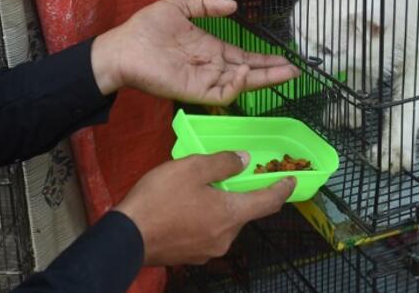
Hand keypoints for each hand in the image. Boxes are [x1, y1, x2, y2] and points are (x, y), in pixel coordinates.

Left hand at [91, 0, 299, 104]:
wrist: (123, 47)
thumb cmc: (146, 27)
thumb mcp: (179, 6)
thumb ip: (205, 4)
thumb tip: (233, 5)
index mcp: (210, 48)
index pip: (244, 56)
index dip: (264, 59)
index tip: (286, 59)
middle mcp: (211, 66)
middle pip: (249, 73)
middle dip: (273, 72)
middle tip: (296, 72)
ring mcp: (204, 80)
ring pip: (241, 84)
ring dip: (262, 79)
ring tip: (282, 71)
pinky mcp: (194, 91)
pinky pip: (222, 93)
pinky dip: (236, 85)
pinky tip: (246, 71)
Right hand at [114, 151, 295, 265]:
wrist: (127, 238)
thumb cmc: (160, 199)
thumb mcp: (192, 168)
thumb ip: (222, 163)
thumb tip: (243, 161)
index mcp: (231, 214)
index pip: (268, 202)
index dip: (283, 189)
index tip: (291, 180)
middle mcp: (225, 237)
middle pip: (242, 212)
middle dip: (237, 194)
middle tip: (221, 177)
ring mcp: (208, 250)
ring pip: (223, 223)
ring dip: (217, 206)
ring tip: (194, 191)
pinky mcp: (191, 256)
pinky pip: (205, 233)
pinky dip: (202, 219)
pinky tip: (183, 209)